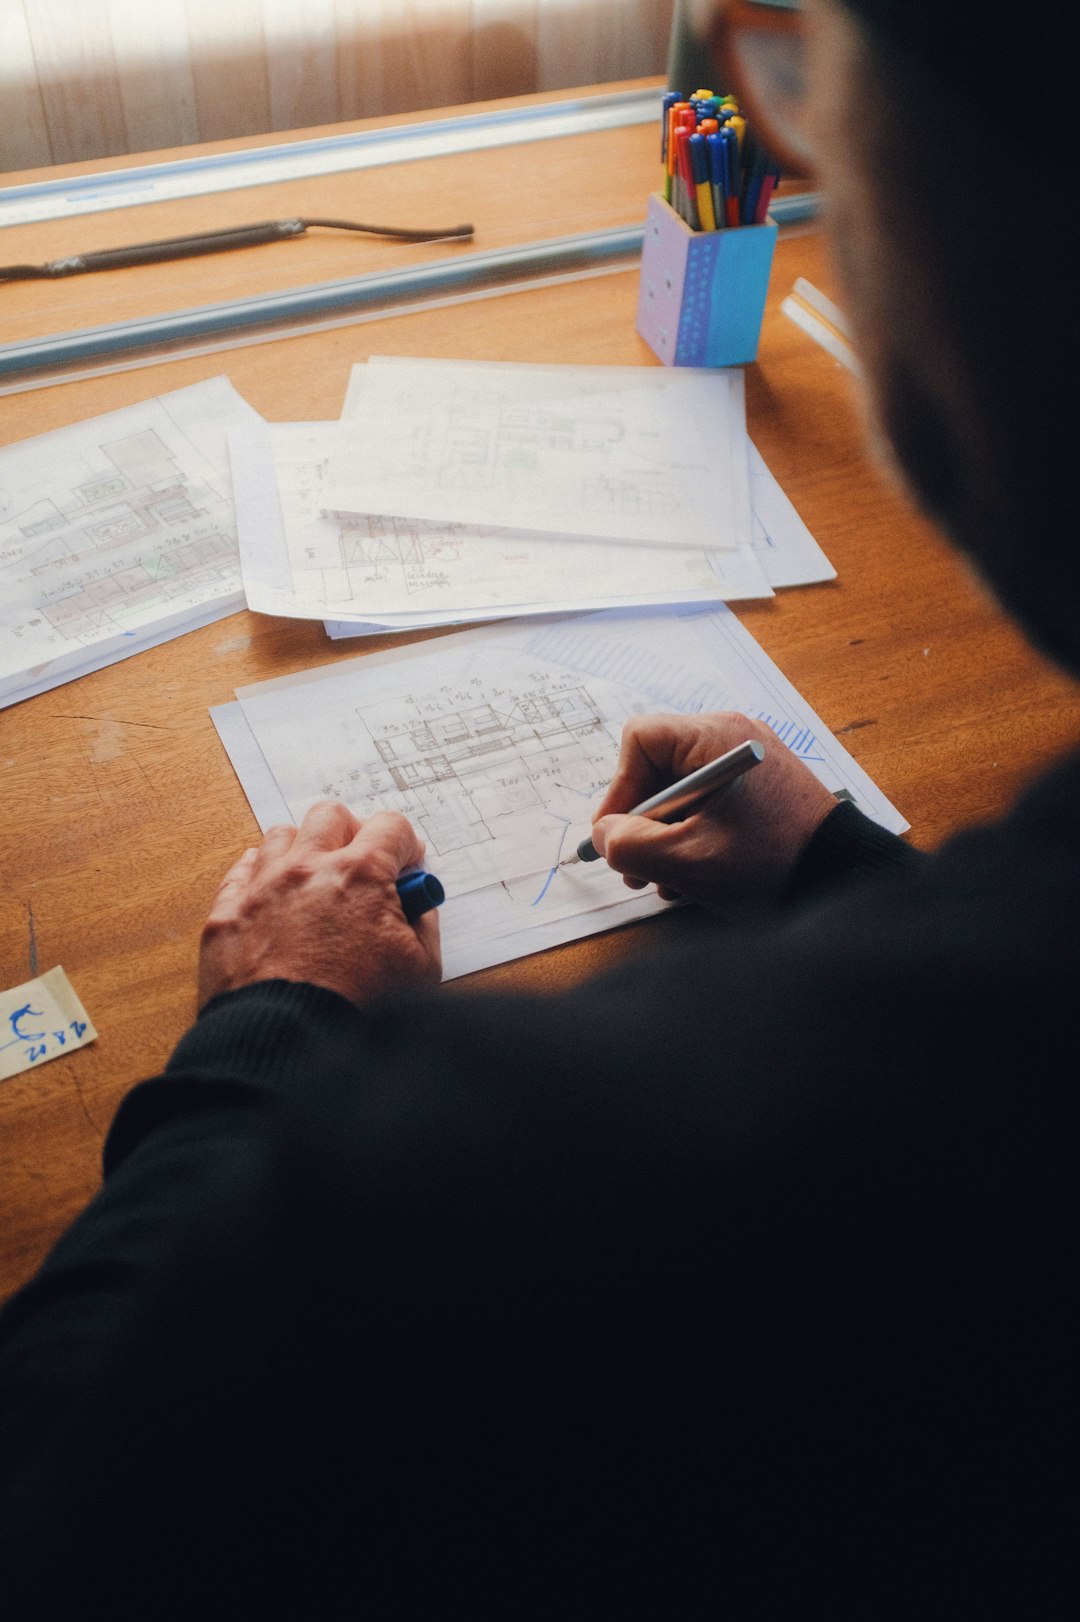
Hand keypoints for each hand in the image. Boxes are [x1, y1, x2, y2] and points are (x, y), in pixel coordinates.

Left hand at [197, 800, 441, 1008]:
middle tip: (361, 866)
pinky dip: (261, 875)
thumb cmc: (355, 1013)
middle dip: (353, 833)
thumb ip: (424, 925)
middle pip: (331, 816)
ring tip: (314, 884)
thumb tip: (418, 905)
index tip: (406, 866)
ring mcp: (262, 888)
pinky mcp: (227, 914)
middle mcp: (308, 869)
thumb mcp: (421, 971)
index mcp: (361, 876)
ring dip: (304, 851)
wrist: (286, 1051)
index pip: (391, 826)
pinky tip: (275, 898)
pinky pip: (242, 870)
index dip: (405, 845)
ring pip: (281, 835)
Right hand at [590, 713, 837, 913]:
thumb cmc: (773, 865)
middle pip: (658, 768)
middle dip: (641, 822)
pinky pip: (708, 803)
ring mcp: (749, 764)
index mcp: (717, 739)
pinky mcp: (760, 789)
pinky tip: (695, 874)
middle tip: (635, 868)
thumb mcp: (687, 861)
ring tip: (667, 880)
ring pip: (680, 791)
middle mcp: (734, 738)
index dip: (619, 789)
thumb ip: (630, 845)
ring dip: (664, 837)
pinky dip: (693, 835)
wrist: (844, 882)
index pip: (641, 740)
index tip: (616, 835)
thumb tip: (604, 835)